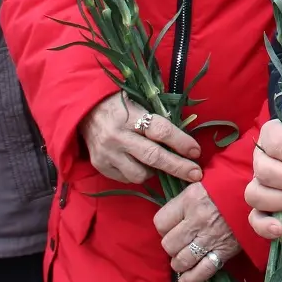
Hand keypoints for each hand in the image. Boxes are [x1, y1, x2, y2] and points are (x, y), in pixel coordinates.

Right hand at [78, 93, 201, 185]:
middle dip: (178, 167)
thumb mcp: (139, 103)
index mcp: (130, 116)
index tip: (196, 151)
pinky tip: (140, 164)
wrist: (85, 110)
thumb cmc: (120, 105)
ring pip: (140, 174)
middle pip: (153, 157)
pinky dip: (138, 173)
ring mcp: (107, 153)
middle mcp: (117, 136)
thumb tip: (184, 140)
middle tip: (196, 174)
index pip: (160, 131)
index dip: (181, 142)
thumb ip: (157, 120)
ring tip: (159, 164)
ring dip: (155, 172)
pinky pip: (127, 178)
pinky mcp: (100, 166)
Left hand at [154, 181, 241, 281]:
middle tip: (179, 243)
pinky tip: (186, 279)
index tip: (170, 227)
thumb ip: (186, 200)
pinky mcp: (224, 251)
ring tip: (183, 259)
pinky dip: (191, 278)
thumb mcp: (203, 184)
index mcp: (190, 200)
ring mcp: (210, 238)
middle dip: (171, 246)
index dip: (163, 227)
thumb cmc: (228, 186)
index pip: (160, 222)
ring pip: (181, 260)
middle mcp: (197, 220)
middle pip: (168, 244)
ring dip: (179, 263)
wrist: (259, 193)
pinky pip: (202, 271)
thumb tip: (172, 215)